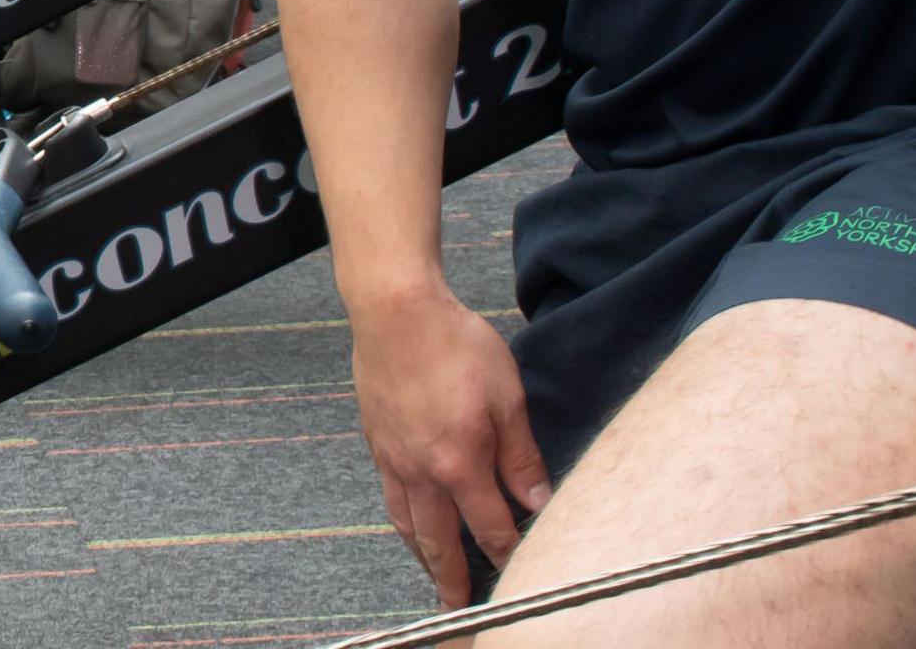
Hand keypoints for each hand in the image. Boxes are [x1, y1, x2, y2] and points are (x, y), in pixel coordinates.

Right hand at [350, 281, 549, 607]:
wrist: (396, 310)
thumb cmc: (456, 343)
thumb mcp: (508, 396)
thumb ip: (521, 455)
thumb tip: (538, 499)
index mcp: (460, 462)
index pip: (489, 525)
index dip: (507, 552)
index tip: (521, 569)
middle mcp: (422, 470)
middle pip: (439, 540)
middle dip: (452, 578)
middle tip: (460, 606)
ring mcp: (394, 457)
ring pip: (407, 523)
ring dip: (422, 555)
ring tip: (434, 574)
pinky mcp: (376, 440)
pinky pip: (389, 495)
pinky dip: (400, 519)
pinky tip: (407, 520)